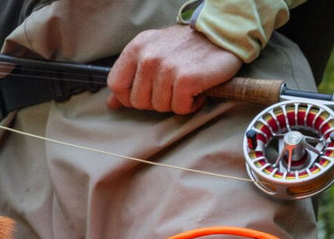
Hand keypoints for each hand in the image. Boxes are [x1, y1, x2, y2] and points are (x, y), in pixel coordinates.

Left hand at [106, 24, 242, 114]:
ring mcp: (166, 68)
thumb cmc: (185, 47)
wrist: (220, 35)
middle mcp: (148, 57)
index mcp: (136, 48)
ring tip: (185, 85)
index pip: (116, 84)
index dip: (128, 97)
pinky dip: (191, 104)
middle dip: (156, 101)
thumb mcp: (151, 53)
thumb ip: (130, 77)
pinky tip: (197, 89)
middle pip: (138, 102)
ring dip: (175, 102)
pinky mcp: (186, 79)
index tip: (145, 94)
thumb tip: (112, 103)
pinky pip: (180, 108)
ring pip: (160, 107)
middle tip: (172, 86)